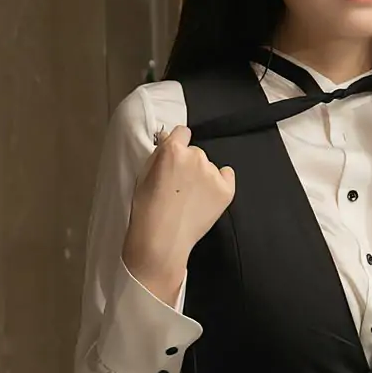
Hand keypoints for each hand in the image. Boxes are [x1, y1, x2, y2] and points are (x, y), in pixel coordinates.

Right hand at [122, 125, 235, 301]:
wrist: (161, 239)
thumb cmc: (147, 210)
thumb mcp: (144, 175)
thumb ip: (159, 155)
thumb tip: (169, 142)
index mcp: (173, 150)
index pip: (182, 132)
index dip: (178, 144)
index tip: (176, 155)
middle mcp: (196, 157)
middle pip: (196, 152)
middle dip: (189, 163)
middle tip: (179, 186)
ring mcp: (213, 173)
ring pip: (209, 166)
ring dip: (202, 176)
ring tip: (190, 199)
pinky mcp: (226, 190)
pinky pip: (227, 176)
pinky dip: (220, 183)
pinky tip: (207, 197)